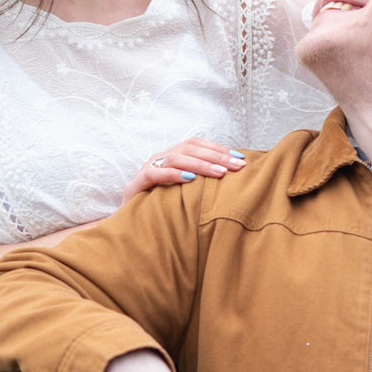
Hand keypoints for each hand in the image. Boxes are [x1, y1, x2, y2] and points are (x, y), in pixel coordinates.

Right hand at [121, 137, 245, 202]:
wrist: (131, 226)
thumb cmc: (163, 210)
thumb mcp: (186, 195)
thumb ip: (202, 184)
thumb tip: (232, 179)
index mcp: (172, 157)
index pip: (197, 145)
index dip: (219, 149)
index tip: (240, 159)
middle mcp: (160, 159)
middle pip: (190, 148)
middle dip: (216, 156)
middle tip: (236, 166)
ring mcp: (147, 169)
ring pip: (176, 158)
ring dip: (200, 164)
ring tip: (219, 173)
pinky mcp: (135, 184)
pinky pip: (154, 174)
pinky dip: (172, 174)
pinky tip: (190, 179)